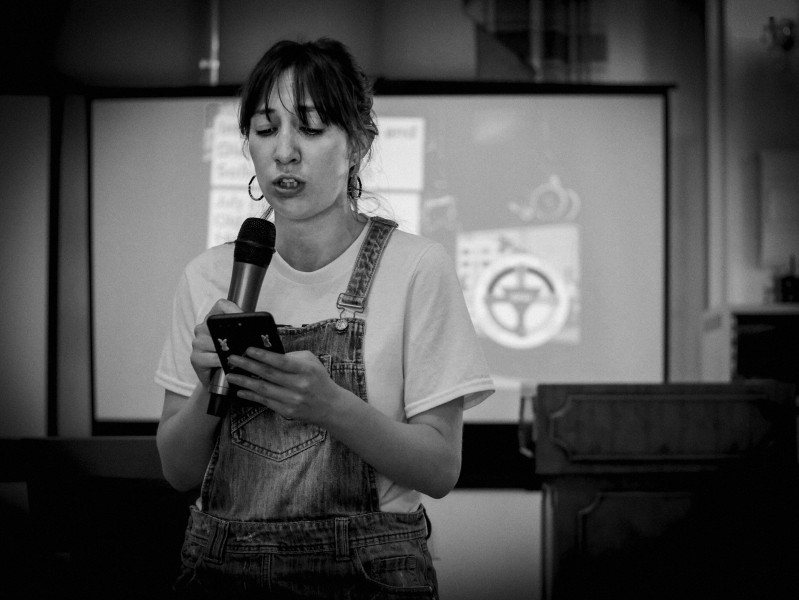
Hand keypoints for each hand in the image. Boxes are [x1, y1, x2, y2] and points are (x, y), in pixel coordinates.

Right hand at [190, 299, 241, 387]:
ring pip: (215, 343)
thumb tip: (264, 331)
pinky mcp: (195, 358)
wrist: (217, 379)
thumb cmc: (230, 356)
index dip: (233, 309)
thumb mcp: (238, 341)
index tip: (243, 316)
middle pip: (217, 324)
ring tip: (241, 356)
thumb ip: (245, 333)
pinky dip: (224, 362)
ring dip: (230, 351)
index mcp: (213, 319)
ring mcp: (197, 343)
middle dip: (234, 335)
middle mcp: (202, 328)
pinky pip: (213, 358)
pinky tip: (230, 365)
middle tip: (247, 342)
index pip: (221, 305)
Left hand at [226, 349, 341, 424]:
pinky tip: (241, 390)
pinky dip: (251, 395)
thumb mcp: (312, 362)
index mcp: (306, 370)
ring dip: (244, 381)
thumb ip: (292, 356)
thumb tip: (269, 354)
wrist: (330, 406)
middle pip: (268, 374)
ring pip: (263, 389)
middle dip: (247, 365)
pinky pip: (265, 402)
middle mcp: (299, 385)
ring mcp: (292, 400)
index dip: (263, 355)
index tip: (248, 350)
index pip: (281, 361)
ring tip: (231, 375)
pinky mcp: (287, 411)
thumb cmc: (319, 380)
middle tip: (232, 359)